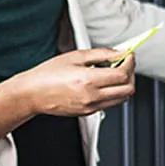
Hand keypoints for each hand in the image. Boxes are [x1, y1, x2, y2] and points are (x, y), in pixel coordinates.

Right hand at [0, 48, 136, 116]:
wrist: (33, 94)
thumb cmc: (47, 74)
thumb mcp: (75, 56)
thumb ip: (101, 54)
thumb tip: (119, 52)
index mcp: (88, 80)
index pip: (123, 74)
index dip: (130, 62)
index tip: (129, 54)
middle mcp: (91, 96)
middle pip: (128, 89)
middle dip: (131, 74)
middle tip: (125, 62)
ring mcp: (91, 107)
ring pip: (122, 98)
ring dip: (124, 84)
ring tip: (114, 72)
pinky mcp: (88, 112)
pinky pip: (110, 103)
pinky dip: (114, 92)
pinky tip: (104, 82)